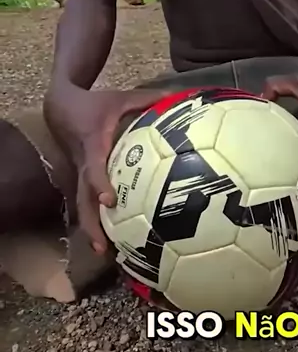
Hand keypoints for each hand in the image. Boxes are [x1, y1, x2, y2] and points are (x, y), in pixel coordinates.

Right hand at [45, 87, 168, 253]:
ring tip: (104, 254)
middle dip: (91, 223)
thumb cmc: (95, 104)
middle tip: (103, 247)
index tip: (109, 200)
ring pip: (81, 206)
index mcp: (93, 145)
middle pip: (82, 199)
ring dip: (91, 230)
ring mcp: (79, 175)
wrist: (60, 107)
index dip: (100, 182)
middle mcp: (83, 165)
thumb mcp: (121, 98)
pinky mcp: (80, 181)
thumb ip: (150, 100)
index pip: (94, 166)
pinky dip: (94, 222)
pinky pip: (85, 204)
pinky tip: (109, 242)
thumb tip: (183, 98)